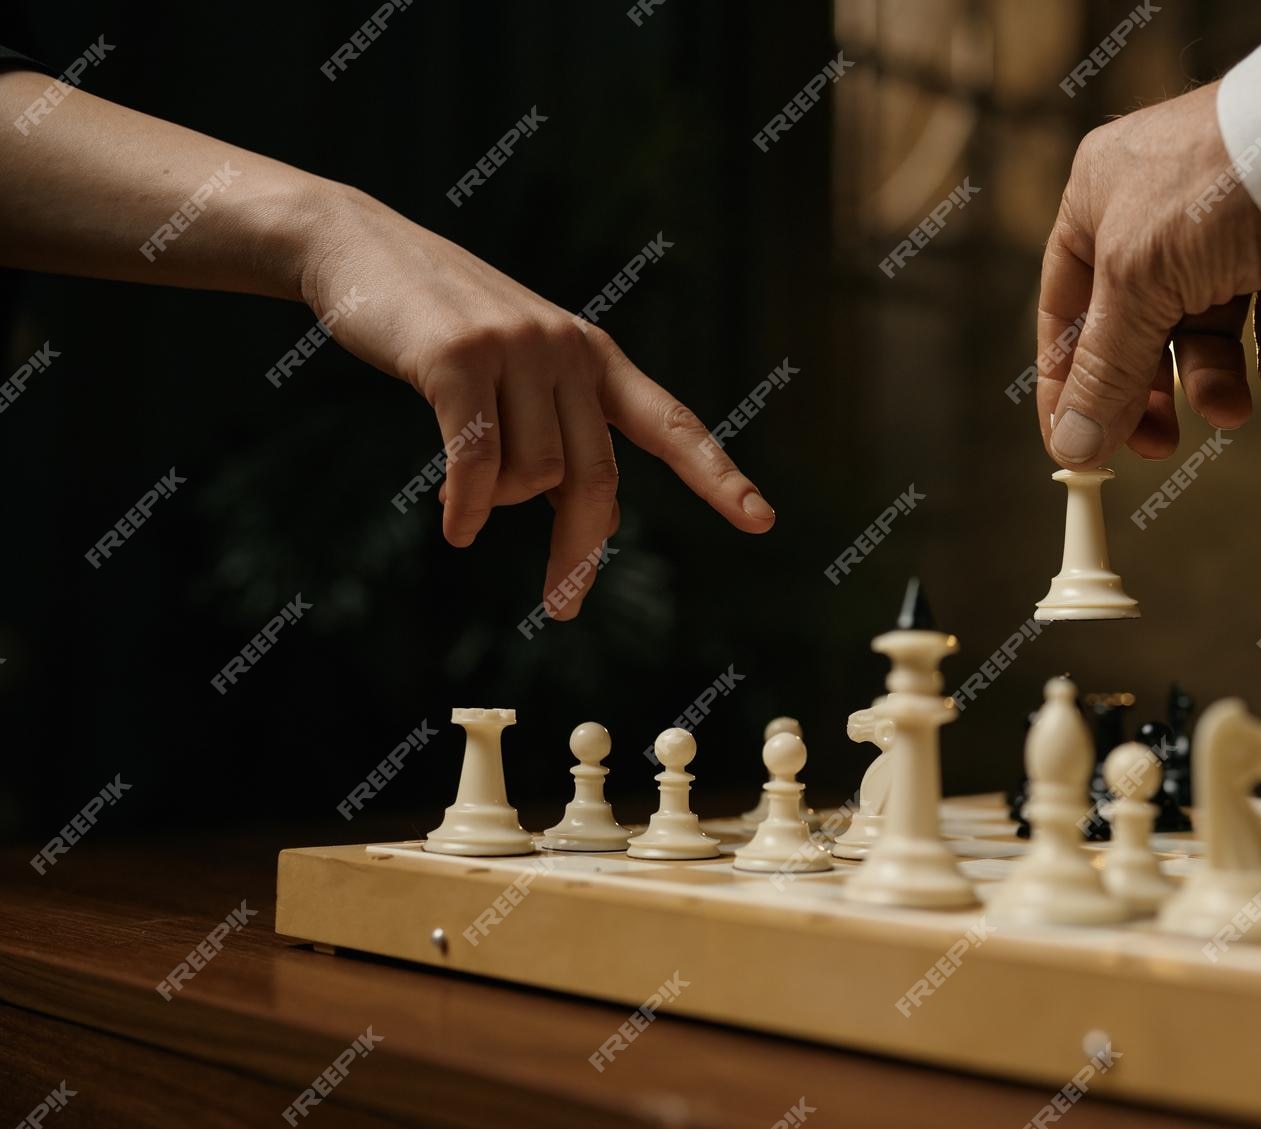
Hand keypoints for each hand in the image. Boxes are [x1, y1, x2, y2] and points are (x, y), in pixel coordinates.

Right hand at [298, 187, 774, 618]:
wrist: (357, 248)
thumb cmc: (438, 325)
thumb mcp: (515, 370)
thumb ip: (555, 430)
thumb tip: (581, 516)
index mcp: (595, 356)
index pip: (671, 424)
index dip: (717, 475)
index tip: (760, 520)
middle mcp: (569, 350)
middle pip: (595, 480)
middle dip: (578, 550)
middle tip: (562, 606)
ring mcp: (516, 349)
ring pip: (533, 476)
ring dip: (499, 504)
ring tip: (462, 497)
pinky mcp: (459, 358)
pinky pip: (478, 461)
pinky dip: (469, 506)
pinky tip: (455, 527)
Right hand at [1038, 82, 1260, 469]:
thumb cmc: (1213, 186)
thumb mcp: (1137, 282)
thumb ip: (1105, 368)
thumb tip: (1074, 444)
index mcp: (1095, 203)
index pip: (1065, 311)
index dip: (1068, 386)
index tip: (1078, 451)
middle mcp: (1153, 212)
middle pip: (1135, 329)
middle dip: (1149, 391)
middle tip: (1159, 446)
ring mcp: (1225, 228)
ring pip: (1207, 329)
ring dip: (1216, 380)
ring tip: (1234, 411)